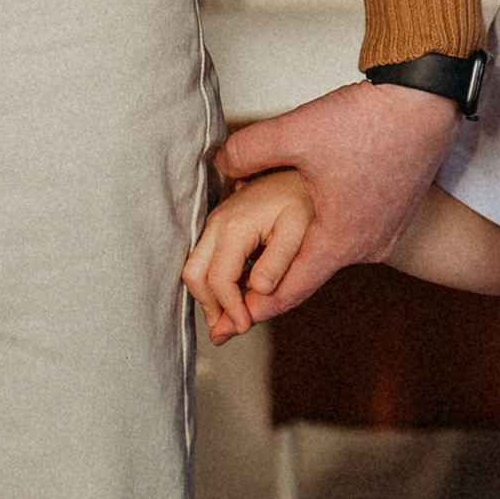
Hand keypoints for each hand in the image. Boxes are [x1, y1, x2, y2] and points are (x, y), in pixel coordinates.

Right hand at [184, 170, 315, 343]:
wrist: (302, 171)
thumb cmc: (305, 200)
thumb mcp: (299, 232)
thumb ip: (279, 263)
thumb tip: (257, 290)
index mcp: (235, 227)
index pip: (218, 280)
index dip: (231, 308)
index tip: (247, 326)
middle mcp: (217, 223)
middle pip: (193, 275)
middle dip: (210, 305)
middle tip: (234, 327)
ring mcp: (215, 223)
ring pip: (194, 268)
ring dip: (210, 296)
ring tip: (236, 315)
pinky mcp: (220, 225)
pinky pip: (205, 259)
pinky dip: (214, 282)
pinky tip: (239, 294)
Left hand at [209, 80, 459, 322]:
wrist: (426, 101)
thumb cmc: (367, 120)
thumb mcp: (295, 133)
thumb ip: (247, 151)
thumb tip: (221, 163)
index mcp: (340, 240)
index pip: (290, 289)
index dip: (256, 307)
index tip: (230, 326)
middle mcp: (368, 246)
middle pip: (309, 272)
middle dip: (273, 278)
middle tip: (239, 286)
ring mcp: (387, 232)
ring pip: (332, 251)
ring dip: (301, 249)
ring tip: (269, 244)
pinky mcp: (396, 214)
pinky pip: (354, 234)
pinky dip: (328, 231)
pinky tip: (311, 211)